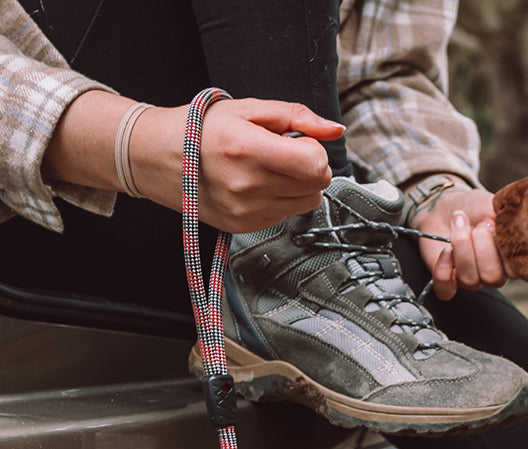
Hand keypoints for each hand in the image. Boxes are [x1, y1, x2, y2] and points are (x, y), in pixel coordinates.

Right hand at [45, 91, 342, 232]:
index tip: (298, 142)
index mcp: (247, 149)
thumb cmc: (202, 128)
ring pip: (308, 202)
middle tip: (284, 153)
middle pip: (317, 185)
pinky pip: (287, 214)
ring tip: (269, 167)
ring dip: (298, 185)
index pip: (316, 164)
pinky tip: (257, 183)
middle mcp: (247, 185)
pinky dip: (281, 198)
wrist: (158, 157)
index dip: (314, 150)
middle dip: (309, 166)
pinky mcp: (245, 226)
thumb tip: (335, 130)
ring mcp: (246, 211)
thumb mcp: (248, 109)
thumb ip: (297, 116)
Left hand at [410, 185, 508, 300]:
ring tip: (459, 223)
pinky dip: (443, 269)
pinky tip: (445, 251)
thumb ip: (509, 218)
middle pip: (492, 277)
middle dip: (482, 246)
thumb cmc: (474, 208)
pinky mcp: (448, 283)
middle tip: (478, 225)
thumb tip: (515, 224)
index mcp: (510, 261)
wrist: (447, 208)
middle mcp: (493, 274)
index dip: (505, 249)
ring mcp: (471, 281)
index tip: (496, 225)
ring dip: (462, 246)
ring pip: (470, 280)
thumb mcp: (496, 206)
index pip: (516, 270)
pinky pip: (446, 290)